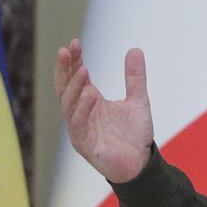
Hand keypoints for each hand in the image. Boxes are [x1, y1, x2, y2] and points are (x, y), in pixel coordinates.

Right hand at [54, 39, 153, 182]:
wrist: (141, 163)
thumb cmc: (134, 135)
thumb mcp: (138, 100)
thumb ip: (135, 77)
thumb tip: (135, 49)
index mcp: (89, 102)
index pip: (75, 78)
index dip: (73, 61)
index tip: (74, 43)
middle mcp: (80, 114)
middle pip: (66, 88)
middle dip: (65, 69)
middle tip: (66, 50)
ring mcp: (80, 129)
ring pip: (69, 105)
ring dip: (75, 87)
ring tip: (83, 70)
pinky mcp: (84, 144)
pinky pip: (79, 124)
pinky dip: (83, 109)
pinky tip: (90, 94)